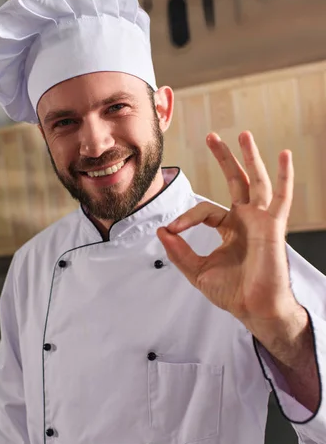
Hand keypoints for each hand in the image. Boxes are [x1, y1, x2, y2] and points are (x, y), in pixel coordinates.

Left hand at [157, 131, 297, 326]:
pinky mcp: (273, 226)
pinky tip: (283, 155)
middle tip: (211, 136)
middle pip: (236, 181)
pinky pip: (281, 197)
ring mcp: (262, 220)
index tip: (172, 230)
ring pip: (257, 181)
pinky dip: (284, 176)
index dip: (187, 217)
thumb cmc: (231, 292)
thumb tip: (160, 231)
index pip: (206, 210)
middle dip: (224, 158)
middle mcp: (247, 220)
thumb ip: (179, 252)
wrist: (253, 309)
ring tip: (243, 134)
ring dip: (250, 157)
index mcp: (230, 229)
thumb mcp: (197, 271)